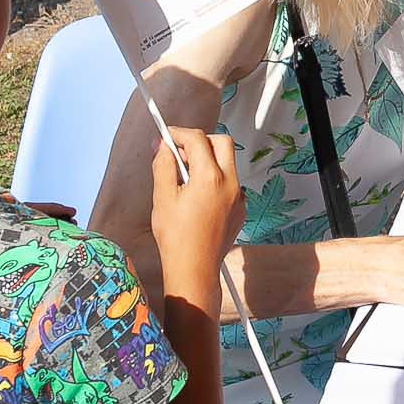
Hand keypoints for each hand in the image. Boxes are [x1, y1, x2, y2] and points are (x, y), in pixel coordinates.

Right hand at [149, 127, 244, 281]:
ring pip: (228, 163)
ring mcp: (239, 197)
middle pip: (221, 143)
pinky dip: (215, 180)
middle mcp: (231, 183)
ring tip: (185, 179)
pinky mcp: (240, 209)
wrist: (194, 269)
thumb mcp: (162, 197)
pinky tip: (197, 197)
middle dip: (201, 141)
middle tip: (180, 153)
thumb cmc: (176, 238)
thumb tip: (162, 145)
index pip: (197, 139)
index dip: (179, 133)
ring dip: (208, 161)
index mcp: (210, 177)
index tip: (167, 135)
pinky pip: (230, 183)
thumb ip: (163, 165)